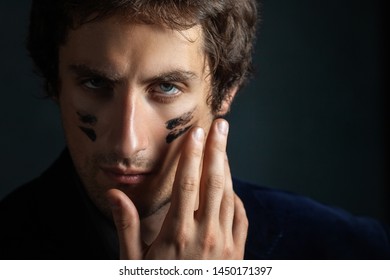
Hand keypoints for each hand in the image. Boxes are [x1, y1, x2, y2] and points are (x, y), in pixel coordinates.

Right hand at [106, 119, 247, 258]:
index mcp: (178, 234)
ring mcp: (225, 245)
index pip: (187, 184)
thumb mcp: (134, 260)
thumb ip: (126, 226)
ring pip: (229, 195)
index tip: (196, 133)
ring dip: (228, 168)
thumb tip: (114, 193)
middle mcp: (205, 235)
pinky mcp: (237, 254)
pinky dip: (236, 197)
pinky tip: (230, 186)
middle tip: (221, 125)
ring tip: (225, 145)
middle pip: (214, 182)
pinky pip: (240, 217)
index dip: (192, 155)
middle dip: (218, 150)